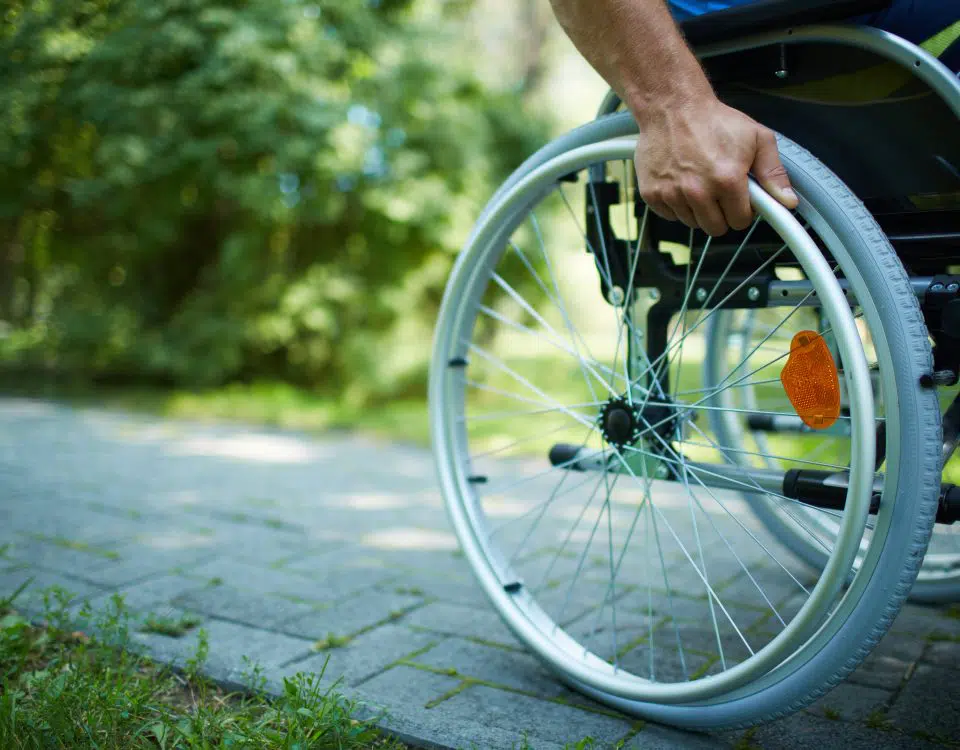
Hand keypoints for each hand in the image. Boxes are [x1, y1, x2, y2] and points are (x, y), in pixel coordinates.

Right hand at [633, 97, 798, 235]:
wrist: (672, 107)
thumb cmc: (713, 120)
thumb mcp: (756, 138)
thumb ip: (774, 173)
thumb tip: (787, 202)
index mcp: (726, 180)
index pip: (739, 221)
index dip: (742, 212)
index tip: (739, 200)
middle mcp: (698, 191)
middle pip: (715, 229)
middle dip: (721, 215)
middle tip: (720, 193)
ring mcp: (672, 194)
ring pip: (692, 224)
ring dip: (698, 210)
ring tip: (699, 183)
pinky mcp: (652, 194)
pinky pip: (670, 215)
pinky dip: (676, 205)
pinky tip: (681, 184)